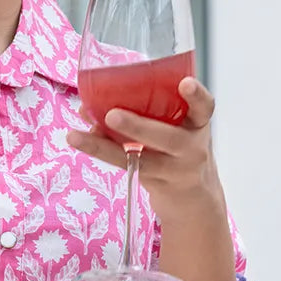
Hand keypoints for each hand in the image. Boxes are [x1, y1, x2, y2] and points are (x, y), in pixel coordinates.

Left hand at [66, 76, 224, 224]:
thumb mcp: (175, 125)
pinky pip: (126, 166)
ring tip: (76, 136)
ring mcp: (174, 170)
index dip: (197, 96)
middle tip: (112, 114)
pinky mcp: (155, 182)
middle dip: (139, 126)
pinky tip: (80, 140)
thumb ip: (146, 109)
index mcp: (198, 124)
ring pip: (141, 158)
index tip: (185, 83)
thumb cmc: (178, 147)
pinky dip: (101, 151)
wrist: (192, 196)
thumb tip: (90, 101)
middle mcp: (191, 148)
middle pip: (168, 138)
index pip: (205, 107)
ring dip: (105, 146)